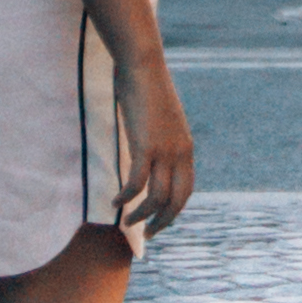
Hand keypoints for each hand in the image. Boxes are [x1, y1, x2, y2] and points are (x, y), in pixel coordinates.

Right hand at [122, 53, 196, 235]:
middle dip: (162, 223)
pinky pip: (136, 183)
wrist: (143, 66)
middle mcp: (180, 152)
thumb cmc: (148, 90)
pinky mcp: (145, 145)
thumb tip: (152, 158)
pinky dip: (126, 197)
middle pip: (176, 201)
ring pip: (156, 198)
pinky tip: (115, 202)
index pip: (186, 191)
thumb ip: (162, 142)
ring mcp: (164, 150)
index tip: (160, 222)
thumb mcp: (161, 121)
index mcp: (186, 148)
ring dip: (141, 215)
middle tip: (146, 236)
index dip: (173, 212)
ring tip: (127, 223)